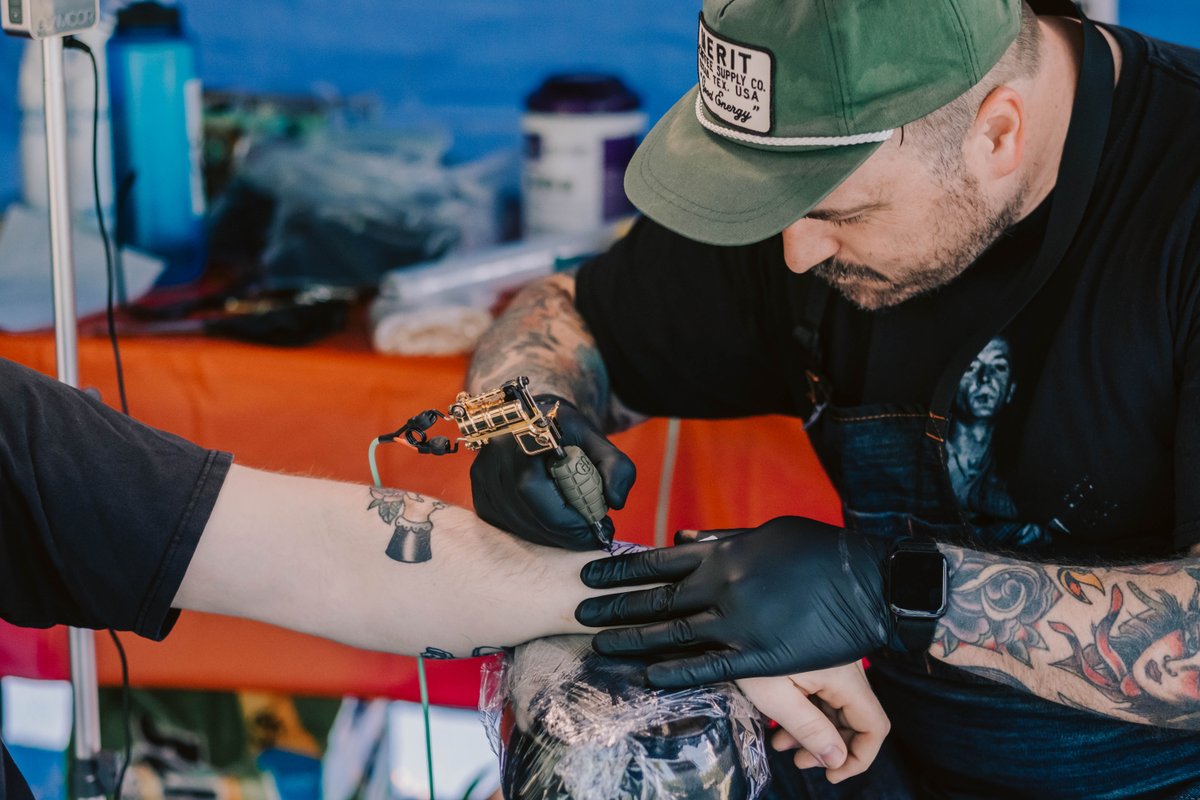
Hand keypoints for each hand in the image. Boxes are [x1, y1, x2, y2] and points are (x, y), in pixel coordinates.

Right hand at [470, 395, 635, 549]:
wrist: (536, 422)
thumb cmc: (568, 433)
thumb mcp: (599, 441)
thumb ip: (617, 467)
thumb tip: (615, 502)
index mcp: (522, 436)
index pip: (538, 491)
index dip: (569, 519)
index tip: (599, 529)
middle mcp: (494, 455)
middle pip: (528, 513)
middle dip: (565, 534)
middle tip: (592, 536)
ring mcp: (482, 476)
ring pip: (519, 525)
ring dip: (552, 537)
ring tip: (576, 530)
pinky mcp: (480, 494)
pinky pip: (508, 526)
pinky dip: (535, 532)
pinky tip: (553, 525)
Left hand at [574, 516, 890, 685]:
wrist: (868, 583)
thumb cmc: (819, 553)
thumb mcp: (766, 534)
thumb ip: (720, 539)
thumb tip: (679, 540)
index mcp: (723, 553)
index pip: (657, 562)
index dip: (620, 570)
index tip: (590, 576)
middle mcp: (722, 584)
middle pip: (656, 599)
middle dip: (614, 607)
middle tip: (579, 612)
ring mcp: (739, 620)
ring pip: (673, 632)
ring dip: (633, 640)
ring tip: (598, 645)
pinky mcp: (760, 654)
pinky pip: (709, 665)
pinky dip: (675, 669)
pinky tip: (647, 675)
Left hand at [737, 661, 888, 783]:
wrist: (742, 604)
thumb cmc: (751, 647)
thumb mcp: (775, 697)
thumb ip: (810, 730)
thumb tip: (837, 760)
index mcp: (845, 678)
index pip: (875, 726)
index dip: (860, 758)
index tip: (831, 773)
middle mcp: (848, 668)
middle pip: (856, 719)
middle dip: (831, 747)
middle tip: (798, 760)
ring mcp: (835, 661)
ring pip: (838, 707)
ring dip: (815, 732)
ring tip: (781, 743)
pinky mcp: (821, 657)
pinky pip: (825, 692)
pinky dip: (808, 712)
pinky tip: (781, 723)